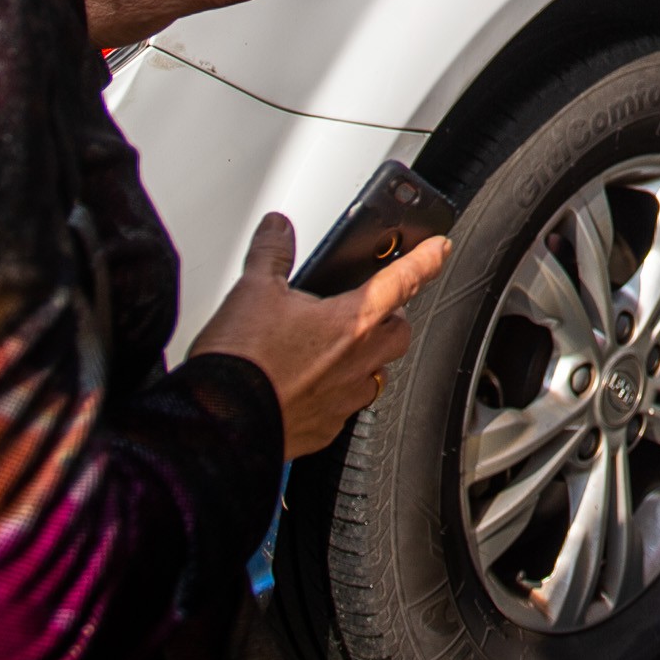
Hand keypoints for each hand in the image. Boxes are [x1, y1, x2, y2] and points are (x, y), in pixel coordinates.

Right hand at [191, 212, 449, 458]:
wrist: (220, 421)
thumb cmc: (242, 360)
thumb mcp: (253, 289)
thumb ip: (272, 253)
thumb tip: (278, 229)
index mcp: (351, 321)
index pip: (403, 281)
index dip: (425, 261)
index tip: (438, 250)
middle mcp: (358, 362)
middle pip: (398, 333)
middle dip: (392, 317)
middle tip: (375, 306)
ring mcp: (343, 400)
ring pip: (375, 375)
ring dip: (366, 359)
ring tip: (339, 347)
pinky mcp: (324, 430)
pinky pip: (344, 409)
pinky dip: (336, 394)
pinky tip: (312, 386)